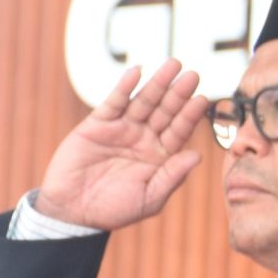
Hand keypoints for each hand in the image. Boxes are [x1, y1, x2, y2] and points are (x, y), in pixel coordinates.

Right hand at [35, 59, 209, 229]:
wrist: (74, 211)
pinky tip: (137, 71)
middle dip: (179, 93)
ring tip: (173, 65)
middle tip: (193, 75)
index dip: (190, 115)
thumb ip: (172, 176)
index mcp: (159, 156)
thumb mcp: (150, 198)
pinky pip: (114, 102)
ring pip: (143, 102)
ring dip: (158, 83)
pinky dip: (125, 87)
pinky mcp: (98, 125)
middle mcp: (143, 139)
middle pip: (165, 111)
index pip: (179, 130)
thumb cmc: (114, 209)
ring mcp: (121, 129)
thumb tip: (197, 155)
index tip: (203, 99)